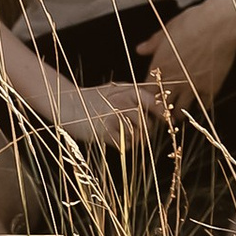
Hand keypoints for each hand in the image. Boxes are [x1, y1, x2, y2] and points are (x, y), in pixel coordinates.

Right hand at [46, 75, 168, 147]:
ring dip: (135, 140)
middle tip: (141, 132)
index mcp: (126, 91)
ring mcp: (113, 118)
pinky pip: (125, 145)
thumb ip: (133, 94)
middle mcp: (121, 103)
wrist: (68, 104)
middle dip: (146, 131)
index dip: (162, 112)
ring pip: (137, 136)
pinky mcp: (104, 132)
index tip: (168, 120)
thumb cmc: (93, 98)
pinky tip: (117, 140)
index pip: (152, 102)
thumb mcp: (114, 89)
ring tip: (127, 137)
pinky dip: (125, 146)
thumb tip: (157, 102)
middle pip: (146, 123)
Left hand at [143, 0, 235, 109]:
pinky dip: (200, 106)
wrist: (219, 25)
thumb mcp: (168, 29)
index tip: (149, 97)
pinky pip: (202, 104)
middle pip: (162, 104)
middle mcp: (174, 80)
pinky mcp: (210, 87)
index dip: (147, 96)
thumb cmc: (193, 22)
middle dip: (161, 108)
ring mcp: (192, 86)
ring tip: (178, 114)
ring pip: (181, 109)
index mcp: (161, 66)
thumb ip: (153, 43)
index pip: (147, 91)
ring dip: (178, 112)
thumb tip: (140, 49)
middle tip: (162, 110)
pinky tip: (199, 105)